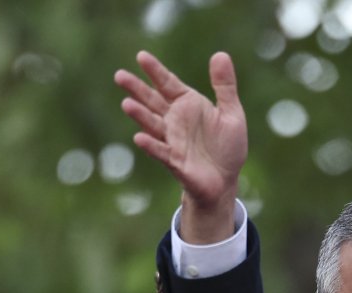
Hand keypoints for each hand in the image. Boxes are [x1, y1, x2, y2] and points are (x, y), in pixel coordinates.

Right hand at [115, 50, 247, 242]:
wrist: (226, 180)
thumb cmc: (227, 146)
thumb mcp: (231, 113)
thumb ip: (225, 86)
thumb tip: (220, 54)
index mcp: (187, 104)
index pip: (167, 83)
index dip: (155, 71)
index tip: (141, 56)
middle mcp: (175, 120)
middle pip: (152, 101)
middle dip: (136, 89)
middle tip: (119, 76)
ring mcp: (172, 140)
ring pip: (152, 125)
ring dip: (140, 115)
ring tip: (127, 104)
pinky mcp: (175, 161)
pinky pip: (161, 152)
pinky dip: (151, 145)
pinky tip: (140, 138)